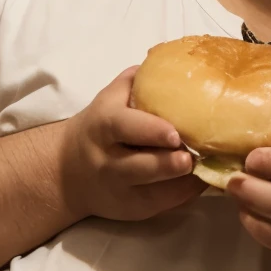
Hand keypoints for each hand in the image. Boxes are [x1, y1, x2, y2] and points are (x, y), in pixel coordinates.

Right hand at [59, 69, 204, 222]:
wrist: (67, 171)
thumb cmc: (100, 126)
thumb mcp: (109, 99)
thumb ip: (137, 82)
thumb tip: (176, 60)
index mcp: (104, 125)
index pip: (125, 128)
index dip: (151, 131)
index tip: (175, 134)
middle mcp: (107, 160)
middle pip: (139, 167)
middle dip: (169, 164)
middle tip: (194, 158)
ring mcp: (119, 189)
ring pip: (152, 191)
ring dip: (181, 182)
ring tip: (203, 169)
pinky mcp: (131, 210)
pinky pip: (162, 204)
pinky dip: (184, 193)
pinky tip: (200, 179)